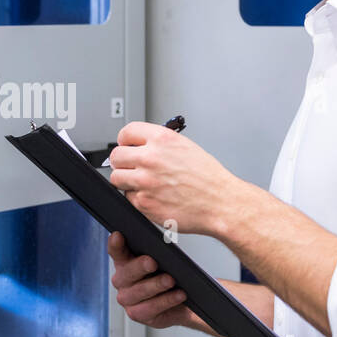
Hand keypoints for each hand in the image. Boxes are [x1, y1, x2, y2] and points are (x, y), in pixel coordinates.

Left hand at [106, 121, 238, 235]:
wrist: (220, 203)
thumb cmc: (208, 178)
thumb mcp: (185, 147)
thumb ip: (159, 144)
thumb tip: (139, 146)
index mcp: (161, 139)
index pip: (126, 132)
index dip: (125, 141)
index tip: (126, 146)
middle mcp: (150, 158)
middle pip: (116, 156)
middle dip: (123, 162)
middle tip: (131, 167)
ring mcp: (145, 181)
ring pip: (117, 178)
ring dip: (126, 181)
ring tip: (143, 183)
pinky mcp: (143, 202)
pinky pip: (128, 197)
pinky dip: (137, 198)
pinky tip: (154, 196)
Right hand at [108, 231, 191, 328]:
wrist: (181, 303)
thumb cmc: (169, 276)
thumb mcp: (164, 260)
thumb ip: (158, 249)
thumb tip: (165, 237)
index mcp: (124, 262)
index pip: (116, 251)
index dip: (115, 244)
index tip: (118, 235)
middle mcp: (121, 281)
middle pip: (126, 273)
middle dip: (140, 266)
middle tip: (152, 262)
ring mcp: (127, 299)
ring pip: (138, 292)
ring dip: (156, 285)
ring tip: (171, 280)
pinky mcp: (137, 314)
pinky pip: (150, 308)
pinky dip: (166, 301)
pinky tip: (178, 295)